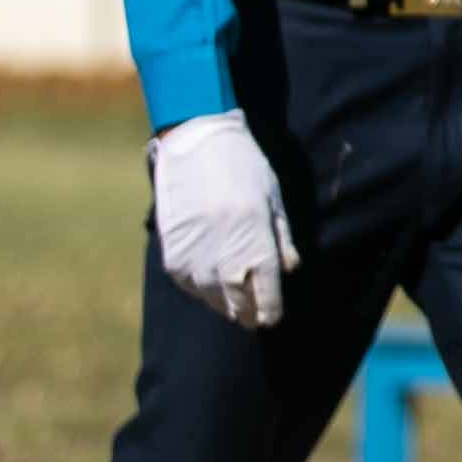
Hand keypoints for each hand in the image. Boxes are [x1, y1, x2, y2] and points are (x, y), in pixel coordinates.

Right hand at [149, 110, 298, 330]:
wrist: (195, 144)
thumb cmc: (243, 167)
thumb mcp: (272, 199)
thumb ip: (281, 239)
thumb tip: (289, 271)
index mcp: (255, 241)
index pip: (266, 294)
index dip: (271, 310)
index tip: (272, 317)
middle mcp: (224, 256)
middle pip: (239, 304)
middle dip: (250, 312)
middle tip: (255, 317)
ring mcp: (195, 259)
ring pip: (214, 301)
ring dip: (227, 305)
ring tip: (236, 305)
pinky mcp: (172, 257)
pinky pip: (191, 287)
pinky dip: (203, 291)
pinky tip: (212, 284)